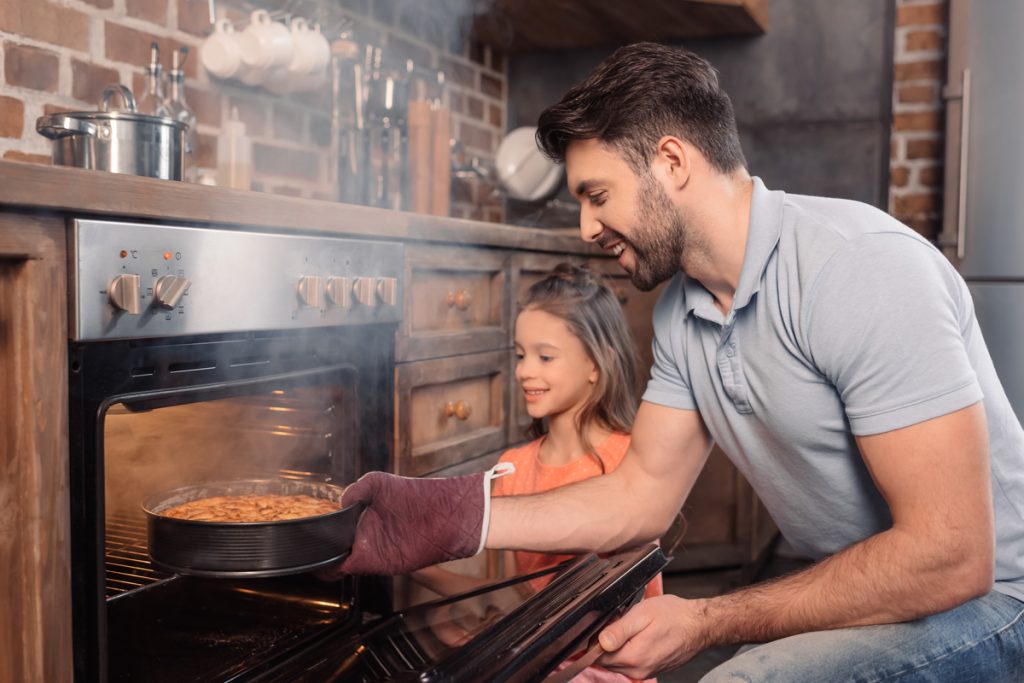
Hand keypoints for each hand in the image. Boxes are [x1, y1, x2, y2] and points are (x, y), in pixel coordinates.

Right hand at [317, 470, 486, 576]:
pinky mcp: (382, 562)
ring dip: (323, 560)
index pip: (333, 531)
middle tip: (304, 544)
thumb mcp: (381, 482)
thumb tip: (341, 502)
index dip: (317, 534)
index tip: (304, 532)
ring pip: (337, 562)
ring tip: (312, 551)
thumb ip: (358, 487)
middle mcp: (364, 536)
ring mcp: (372, 550)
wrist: (447, 513)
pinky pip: (353, 569)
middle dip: (315, 550)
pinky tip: (331, 558)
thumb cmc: (418, 495)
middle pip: (331, 549)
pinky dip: (336, 568)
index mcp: (362, 519)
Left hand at [596, 595, 710, 678]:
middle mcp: (638, 670)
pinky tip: (639, 635)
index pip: (598, 656)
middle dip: (606, 642)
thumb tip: (601, 642)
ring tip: (631, 626)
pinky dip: (629, 650)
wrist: (701, 625)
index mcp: (634, 657)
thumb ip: (619, 629)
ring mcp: (646, 672)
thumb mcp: (643, 614)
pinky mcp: (652, 669)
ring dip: (618, 646)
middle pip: (606, 660)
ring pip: (618, 662)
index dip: (595, 639)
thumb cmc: (674, 616)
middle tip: (619, 621)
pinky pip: (631, 662)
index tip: (605, 623)